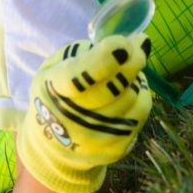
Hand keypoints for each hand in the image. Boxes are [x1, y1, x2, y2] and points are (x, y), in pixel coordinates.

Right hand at [17, 34, 152, 192]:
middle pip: (114, 87)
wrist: (53, 146)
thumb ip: (89, 50)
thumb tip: (136, 42)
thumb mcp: (57, 66)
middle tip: (136, 48)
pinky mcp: (113, 150)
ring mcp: (94, 138)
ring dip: (136, 79)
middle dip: (132, 61)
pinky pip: (140, 115)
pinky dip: (140, 97)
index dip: (104, 60)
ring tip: (128, 72)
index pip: (78, 77)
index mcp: (53, 89)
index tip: (123, 45)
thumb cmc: (57, 94)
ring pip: (132, 98)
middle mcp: (71, 118)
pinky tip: (131, 91)